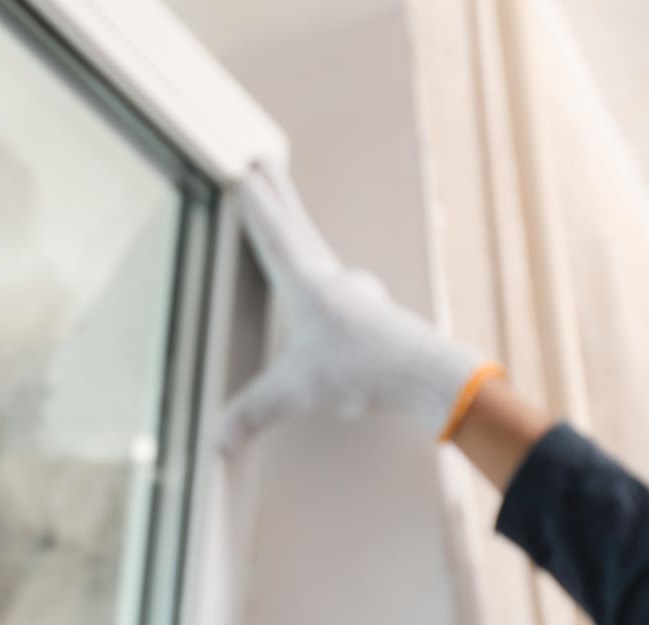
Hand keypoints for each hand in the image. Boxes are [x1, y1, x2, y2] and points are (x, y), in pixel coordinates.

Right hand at [220, 165, 501, 450]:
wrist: (429, 375)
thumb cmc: (364, 370)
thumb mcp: (296, 393)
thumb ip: (254, 412)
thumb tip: (218, 439)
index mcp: (307, 285)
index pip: (273, 235)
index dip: (255, 204)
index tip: (244, 171)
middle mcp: (332, 279)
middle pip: (298, 226)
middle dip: (277, 195)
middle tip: (265, 162)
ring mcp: (357, 293)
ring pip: (319, 251)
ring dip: (300, 231)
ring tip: (288, 221)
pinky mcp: (372, 314)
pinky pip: (337, 284)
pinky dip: (321, 274)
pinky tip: (326, 292)